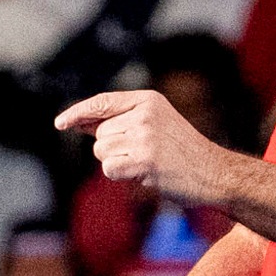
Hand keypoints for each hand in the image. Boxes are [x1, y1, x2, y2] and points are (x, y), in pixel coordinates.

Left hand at [54, 90, 235, 206]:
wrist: (214, 172)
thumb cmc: (182, 152)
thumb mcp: (154, 124)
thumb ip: (119, 121)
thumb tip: (79, 122)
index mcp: (147, 100)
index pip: (103, 102)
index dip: (78, 112)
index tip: (60, 124)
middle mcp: (145, 114)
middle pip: (100, 134)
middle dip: (111, 148)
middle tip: (142, 155)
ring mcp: (145, 137)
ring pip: (102, 151)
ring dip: (116, 163)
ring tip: (145, 164)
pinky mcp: (145, 160)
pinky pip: (110, 169)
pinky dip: (121, 176)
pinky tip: (144, 175)